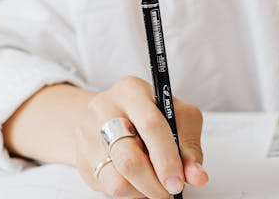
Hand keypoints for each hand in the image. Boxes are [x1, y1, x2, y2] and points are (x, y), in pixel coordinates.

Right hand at [73, 76, 208, 197]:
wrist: (113, 115)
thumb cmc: (153, 114)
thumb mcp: (179, 118)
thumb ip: (189, 147)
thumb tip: (197, 176)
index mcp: (132, 91)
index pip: (150, 126)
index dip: (167, 158)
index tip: (178, 182)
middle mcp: (104, 109)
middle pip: (128, 158)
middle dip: (154, 183)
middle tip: (169, 192)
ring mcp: (87, 135)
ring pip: (116, 180)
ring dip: (142, 192)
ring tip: (156, 186)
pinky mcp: (81, 160)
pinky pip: (107, 188)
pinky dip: (130, 193)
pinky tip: (140, 182)